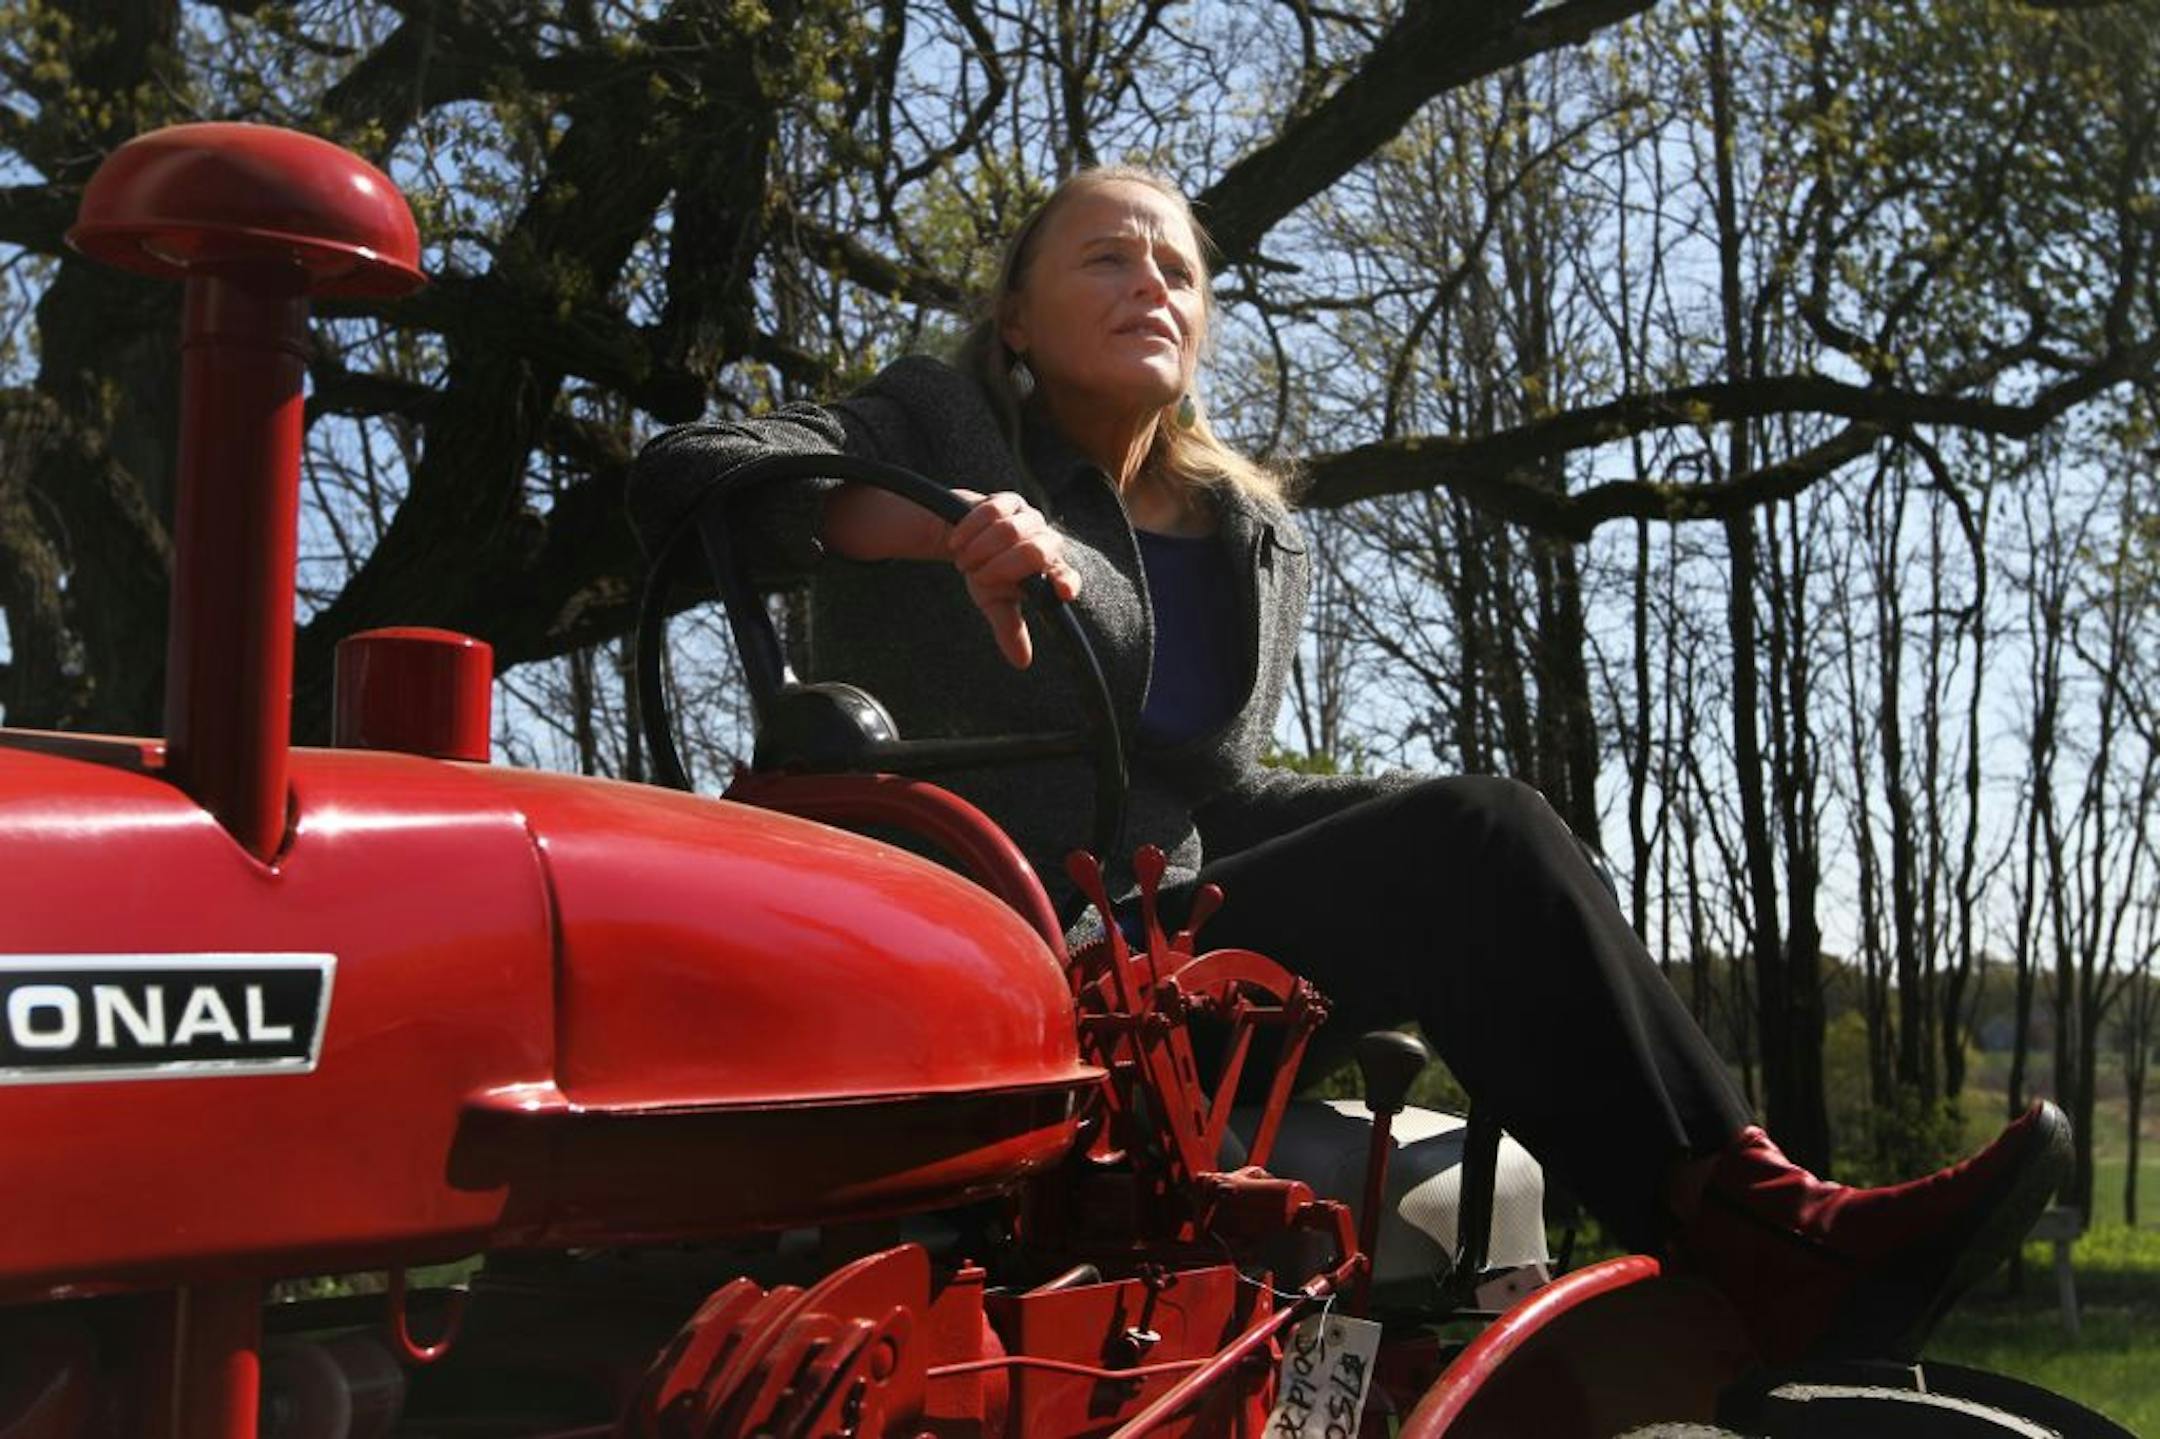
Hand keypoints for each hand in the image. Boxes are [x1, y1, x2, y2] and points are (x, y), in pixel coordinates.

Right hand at [946, 490, 1081, 667]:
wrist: (962, 538)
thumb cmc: (986, 572)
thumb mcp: (996, 603)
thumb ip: (1010, 629)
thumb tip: (1022, 663)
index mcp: (1050, 569)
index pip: (1066, 575)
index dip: (1066, 581)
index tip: (1063, 592)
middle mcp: (1046, 541)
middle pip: (1036, 550)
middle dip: (1002, 566)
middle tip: (978, 576)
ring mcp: (1029, 518)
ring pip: (1010, 531)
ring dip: (981, 550)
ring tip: (965, 563)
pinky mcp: (1008, 500)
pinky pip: (991, 511)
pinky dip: (970, 530)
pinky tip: (956, 543)